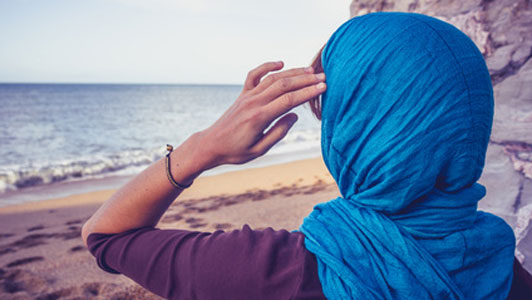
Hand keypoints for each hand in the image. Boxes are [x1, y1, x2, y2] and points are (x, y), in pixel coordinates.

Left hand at [198, 61, 325, 168]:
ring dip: (292, 73)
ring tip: (310, 71)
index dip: (307, 93)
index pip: (288, 100)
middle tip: (323, 77)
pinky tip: (280, 63)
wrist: (211, 145)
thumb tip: (294, 115)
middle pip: (284, 85)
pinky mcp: (242, 94)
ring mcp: (247, 96)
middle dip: (305, 80)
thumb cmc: (236, 151)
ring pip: (273, 78)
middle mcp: (253, 103)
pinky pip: (254, 75)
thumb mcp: (259, 150)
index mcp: (259, 118)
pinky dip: (267, 66)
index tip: (323, 87)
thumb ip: (278, 133)